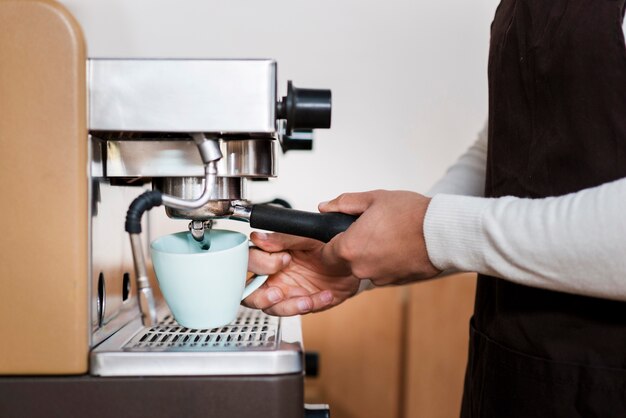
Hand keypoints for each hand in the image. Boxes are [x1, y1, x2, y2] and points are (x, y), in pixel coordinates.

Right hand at [243, 233, 360, 315]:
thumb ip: (283, 239)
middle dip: (260, 297)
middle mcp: (272, 275)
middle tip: (277, 292)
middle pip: (248, 293)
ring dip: (288, 307)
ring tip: (306, 300)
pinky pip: (299, 311)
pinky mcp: (301, 303)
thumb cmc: (325, 244)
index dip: (261, 264)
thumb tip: (259, 238)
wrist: (349, 260)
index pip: (248, 262)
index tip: (284, 259)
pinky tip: (326, 295)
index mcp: (269, 255)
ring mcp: (285, 292)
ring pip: (270, 308)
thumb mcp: (307, 237)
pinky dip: (314, 305)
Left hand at [319, 190, 440, 285]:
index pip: (326, 253)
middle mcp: (360, 267)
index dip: (332, 242)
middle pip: (347, 260)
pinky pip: (383, 271)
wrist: (442, 233)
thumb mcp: (373, 199)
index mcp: (350, 247)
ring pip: (366, 266)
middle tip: (372, 228)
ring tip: (390, 235)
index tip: (340, 235)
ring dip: (373, 254)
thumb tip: (325, 207)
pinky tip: (399, 246)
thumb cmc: (411, 214)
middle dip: (355, 245)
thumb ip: (344, 203)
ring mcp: (378, 277)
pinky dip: (387, 261)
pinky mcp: (394, 282)